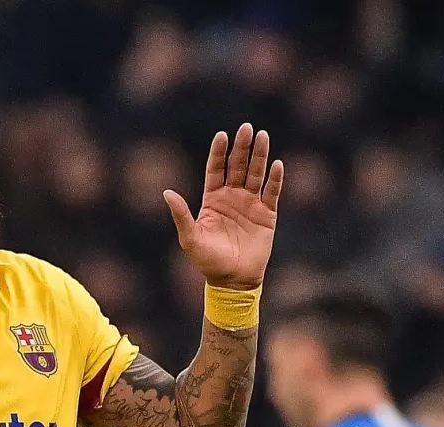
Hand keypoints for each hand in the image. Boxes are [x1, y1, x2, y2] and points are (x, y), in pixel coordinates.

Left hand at [164, 123, 283, 289]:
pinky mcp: (267, 215)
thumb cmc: (207, 261)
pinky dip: (275, 179)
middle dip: (242, 147)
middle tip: (246, 128)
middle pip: (238, 166)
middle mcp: (232, 198)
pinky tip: (277, 164)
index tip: (221, 135)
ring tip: (263, 136)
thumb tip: (166, 193)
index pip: (216, 169)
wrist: (232, 281)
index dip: (219, 153)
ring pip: (256, 174)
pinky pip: (272, 193)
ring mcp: (250, 205)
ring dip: (260, 155)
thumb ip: (181, 215)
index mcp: (212, 200)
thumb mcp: (190, 238)